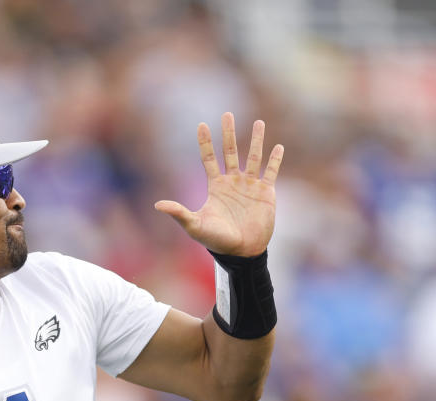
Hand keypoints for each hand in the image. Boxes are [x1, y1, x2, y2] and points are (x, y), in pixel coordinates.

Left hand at [155, 113, 283, 256]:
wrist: (240, 252)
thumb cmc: (216, 240)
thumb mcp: (194, 225)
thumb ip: (178, 213)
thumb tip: (157, 205)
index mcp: (215, 186)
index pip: (209, 158)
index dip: (205, 142)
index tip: (201, 124)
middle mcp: (232, 182)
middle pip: (230, 151)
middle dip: (228, 133)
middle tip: (227, 114)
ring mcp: (250, 186)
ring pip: (253, 157)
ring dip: (256, 140)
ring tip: (259, 122)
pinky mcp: (266, 193)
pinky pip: (271, 172)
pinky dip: (274, 160)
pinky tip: (278, 147)